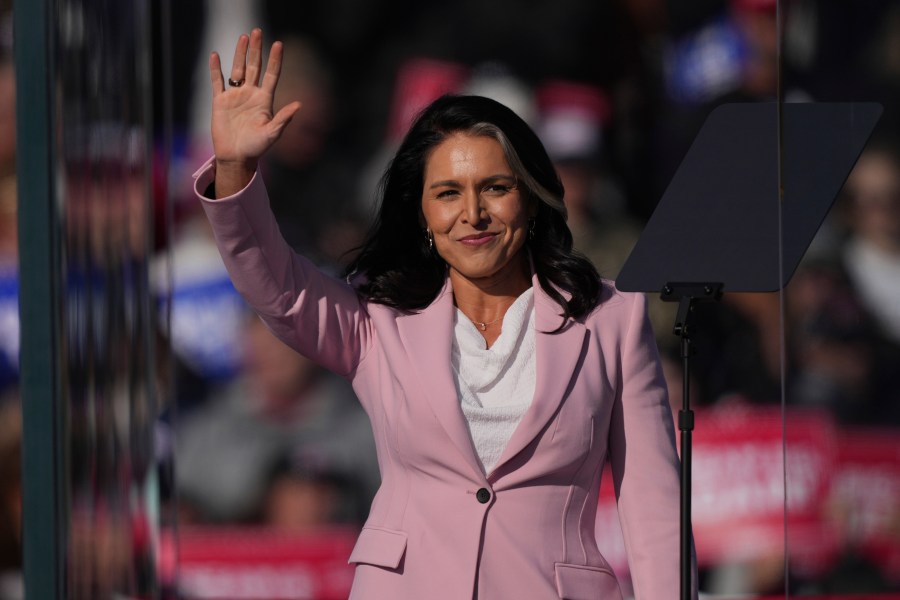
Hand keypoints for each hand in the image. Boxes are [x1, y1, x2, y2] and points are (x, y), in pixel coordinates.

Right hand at [208, 28, 300, 195]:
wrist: (236, 156)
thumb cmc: (256, 147)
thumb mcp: (272, 133)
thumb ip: (283, 119)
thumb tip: (299, 105)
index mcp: (265, 100)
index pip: (272, 75)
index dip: (275, 60)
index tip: (279, 44)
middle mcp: (251, 94)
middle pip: (254, 66)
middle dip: (256, 50)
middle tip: (258, 31)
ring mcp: (235, 96)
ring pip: (237, 69)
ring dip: (240, 53)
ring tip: (243, 37)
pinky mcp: (220, 101)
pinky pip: (217, 81)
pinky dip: (216, 69)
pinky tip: (215, 55)